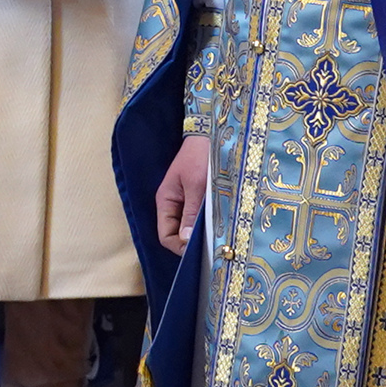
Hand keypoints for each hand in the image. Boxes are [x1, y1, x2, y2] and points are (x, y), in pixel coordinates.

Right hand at [152, 133, 213, 258]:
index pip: (165, 235)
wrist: (210, 135)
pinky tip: (219, 224)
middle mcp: (172, 204)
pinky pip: (197, 218)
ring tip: (218, 236)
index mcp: (165, 201)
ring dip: (201, 233)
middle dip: (191, 243)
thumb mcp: (197, 186)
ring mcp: (185, 201)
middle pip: (177, 234)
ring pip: (189, 228)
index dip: (179, 247)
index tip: (199, 251)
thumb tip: (185, 241)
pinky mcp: (196, 198)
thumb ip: (190, 214)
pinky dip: (206, 224)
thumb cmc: (200, 157)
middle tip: (213, 246)